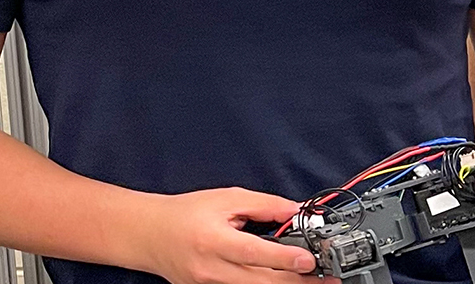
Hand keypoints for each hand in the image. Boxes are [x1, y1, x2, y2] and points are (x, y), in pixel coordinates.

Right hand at [128, 187, 317, 283]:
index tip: (310, 259)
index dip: (283, 258)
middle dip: (295, 281)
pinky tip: (282, 282)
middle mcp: (210, 269)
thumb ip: (263, 205)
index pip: (253, 253)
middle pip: (259, 281)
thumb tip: (295, 210)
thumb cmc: (185, 214)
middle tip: (325, 279)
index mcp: (213, 241)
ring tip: (313, 282)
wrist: (149, 235)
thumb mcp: (225, 199)